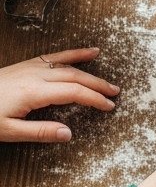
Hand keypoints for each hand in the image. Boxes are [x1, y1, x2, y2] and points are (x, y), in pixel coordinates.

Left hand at [0, 49, 118, 143]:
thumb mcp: (10, 131)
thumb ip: (41, 132)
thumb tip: (69, 134)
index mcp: (34, 92)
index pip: (73, 92)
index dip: (94, 99)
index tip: (108, 106)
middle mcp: (36, 76)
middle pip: (75, 77)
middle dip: (98, 86)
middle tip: (115, 94)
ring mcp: (32, 67)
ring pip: (68, 66)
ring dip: (91, 72)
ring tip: (107, 80)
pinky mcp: (28, 65)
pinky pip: (56, 57)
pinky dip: (74, 54)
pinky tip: (88, 52)